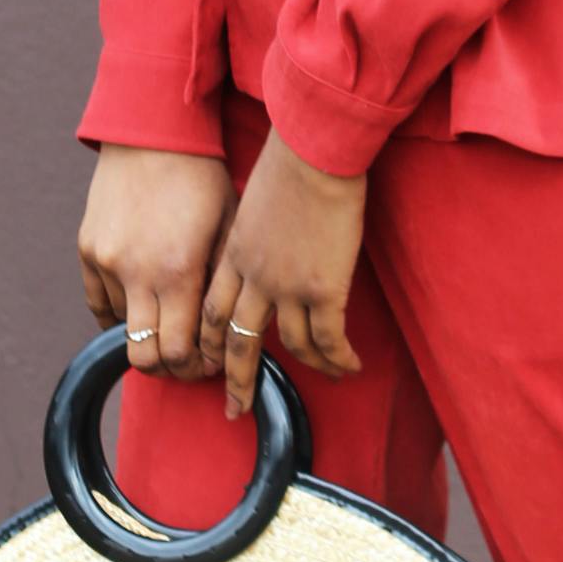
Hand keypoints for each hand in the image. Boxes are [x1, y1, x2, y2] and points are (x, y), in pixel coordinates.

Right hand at [77, 144, 236, 375]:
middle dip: (169, 366)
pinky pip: (99, 303)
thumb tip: (222, 334)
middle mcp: (135, 272)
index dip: (196, 367)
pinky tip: (143, 303)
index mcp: (178, 270)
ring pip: (122, 331)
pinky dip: (120, 312)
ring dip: (147, 333)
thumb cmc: (202, 178)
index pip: (178, 352)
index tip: (210, 361)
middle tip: (187, 356)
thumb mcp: (227, 229)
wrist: (153, 131)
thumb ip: (220, 285)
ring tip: (169, 319)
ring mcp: (104, 261)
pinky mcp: (86, 249)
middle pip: (144, 356)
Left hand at [200, 128, 368, 415]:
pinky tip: (350, 366)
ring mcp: (287, 287)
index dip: (212, 342)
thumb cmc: (291, 162)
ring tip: (328, 377)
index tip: (212, 363)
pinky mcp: (323, 289)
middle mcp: (253, 277)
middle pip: (237, 342)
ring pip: (291, 345)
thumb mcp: (255, 201)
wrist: (314, 152)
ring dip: (311, 367)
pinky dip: (338, 358)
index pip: (214, 311)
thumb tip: (269, 241)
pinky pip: (328, 339)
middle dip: (236, 380)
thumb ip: (255, 231)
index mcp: (233, 254)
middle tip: (235, 409)